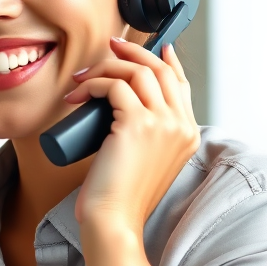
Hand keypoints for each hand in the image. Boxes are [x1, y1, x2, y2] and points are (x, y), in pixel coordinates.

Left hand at [65, 38, 198, 236]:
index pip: (181, 84)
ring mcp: (163, 124)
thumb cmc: (120, 197)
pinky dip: (94, 83)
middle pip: (161, 70)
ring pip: (138, 72)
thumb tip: (121, 111)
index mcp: (188, 135)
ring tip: (83, 78)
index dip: (165, 59)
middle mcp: (181, 126)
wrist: (114, 220)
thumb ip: (147, 139)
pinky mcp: (138, 124)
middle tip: (110, 47)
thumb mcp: (144, 162)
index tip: (147, 45)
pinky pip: (115, 86)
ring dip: (107, 68)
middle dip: (133, 52)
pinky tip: (78, 93)